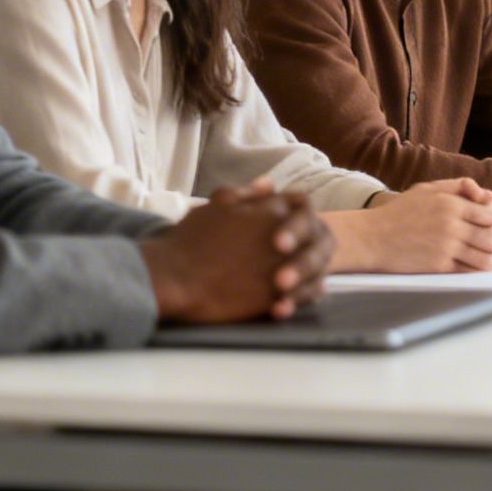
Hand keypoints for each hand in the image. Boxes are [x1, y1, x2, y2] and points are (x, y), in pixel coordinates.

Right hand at [140, 186, 332, 323]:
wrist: (174, 278)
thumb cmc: (190, 240)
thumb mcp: (217, 206)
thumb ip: (246, 195)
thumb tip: (268, 185)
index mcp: (271, 208)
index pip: (301, 205)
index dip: (296, 218)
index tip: (281, 232)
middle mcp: (285, 235)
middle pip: (317, 236)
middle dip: (305, 248)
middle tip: (284, 261)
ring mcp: (284, 265)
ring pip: (317, 269)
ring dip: (304, 275)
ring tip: (282, 284)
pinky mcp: (277, 295)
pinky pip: (304, 296)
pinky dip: (297, 300)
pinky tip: (279, 305)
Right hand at [331, 179, 491, 272]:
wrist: (372, 237)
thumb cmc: (399, 213)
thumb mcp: (427, 189)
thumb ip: (457, 187)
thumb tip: (482, 192)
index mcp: (452, 204)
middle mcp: (453, 226)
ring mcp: (447, 247)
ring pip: (487, 256)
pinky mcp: (439, 266)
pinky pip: (470, 270)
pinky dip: (480, 269)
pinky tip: (479, 265)